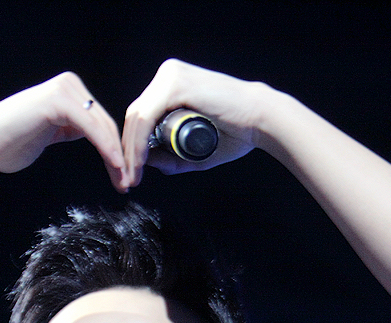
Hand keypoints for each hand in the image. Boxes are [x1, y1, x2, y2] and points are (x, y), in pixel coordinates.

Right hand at [0, 72, 128, 190]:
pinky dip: (106, 149)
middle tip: (128, 182)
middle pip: (106, 125)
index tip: (123, 176)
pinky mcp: (59, 102)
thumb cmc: (10, 143)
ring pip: (102, 127)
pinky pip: (92, 128)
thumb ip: (72, 128)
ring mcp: (65, 90)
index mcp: (69, 91)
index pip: (102, 123)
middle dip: (120, 157)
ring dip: (117, 157)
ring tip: (123, 180)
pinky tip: (115, 166)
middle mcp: (69, 85)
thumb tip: (92, 134)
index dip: (115, 151)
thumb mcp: (51, 132)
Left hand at [122, 59, 266, 187]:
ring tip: (133, 176)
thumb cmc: (237, 132)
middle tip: (128, 179)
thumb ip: (173, 155)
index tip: (133, 173)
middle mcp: (168, 75)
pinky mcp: (174, 84)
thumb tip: (149, 161)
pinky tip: (140, 162)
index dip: (133, 146)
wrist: (262, 120)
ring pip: (137, 118)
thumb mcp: (195, 147)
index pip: (142, 116)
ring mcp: (170, 77)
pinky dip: (139, 142)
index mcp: (171, 83)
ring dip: (131, 151)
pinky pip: (146, 117)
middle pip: (136, 116)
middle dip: (128, 151)